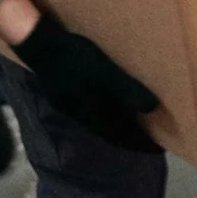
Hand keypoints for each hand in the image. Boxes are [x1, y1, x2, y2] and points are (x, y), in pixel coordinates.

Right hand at [13, 14, 162, 152]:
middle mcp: (83, 117)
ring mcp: (70, 108)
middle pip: (110, 133)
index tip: (156, 149)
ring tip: (126, 122)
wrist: (40, 48)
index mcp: (96, 115)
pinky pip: (86, 112)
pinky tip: (100, 104)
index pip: (123, 137)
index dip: (140, 143)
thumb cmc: (77, 60)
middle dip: (128, 137)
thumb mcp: (108, 73)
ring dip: (113, 126)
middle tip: (145, 138)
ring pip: (97, 124)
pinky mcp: (61, 97)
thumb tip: (152, 108)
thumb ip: (129, 91)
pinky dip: (100, 114)